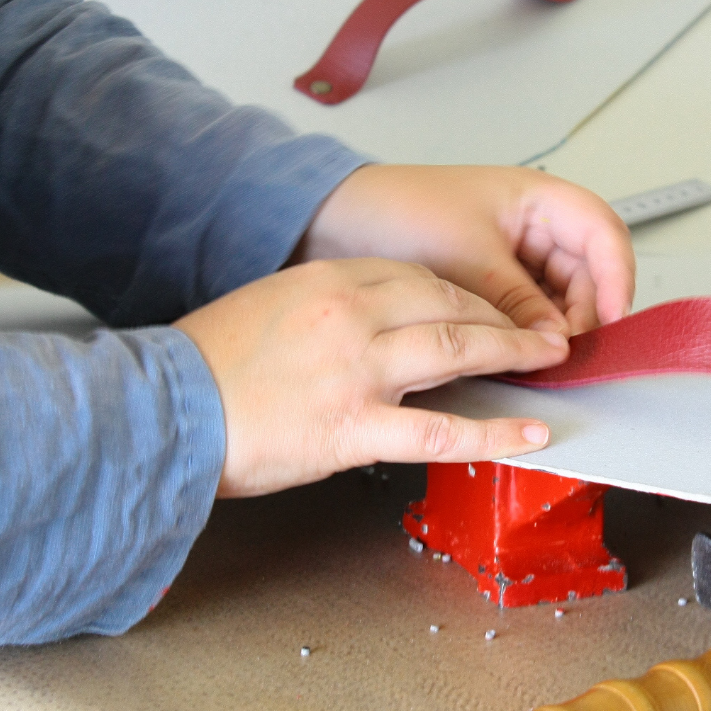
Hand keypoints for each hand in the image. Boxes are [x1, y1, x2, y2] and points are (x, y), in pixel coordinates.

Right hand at [172, 258, 569, 497]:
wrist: (163, 411)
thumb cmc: (207, 365)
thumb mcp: (268, 307)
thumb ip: (325, 308)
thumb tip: (373, 324)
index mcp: (328, 280)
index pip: (416, 276)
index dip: (464, 294)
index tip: (486, 308)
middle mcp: (349, 315)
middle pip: (448, 303)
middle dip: (500, 317)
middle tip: (535, 331)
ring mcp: (356, 370)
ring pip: (455, 351)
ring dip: (511, 355)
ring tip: (548, 362)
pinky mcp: (353, 427)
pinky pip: (441, 430)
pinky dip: (494, 433)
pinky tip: (530, 434)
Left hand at [297, 165, 633, 335]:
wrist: (335, 221)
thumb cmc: (397, 211)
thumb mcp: (468, 256)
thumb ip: (518, 301)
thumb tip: (557, 343)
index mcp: (536, 198)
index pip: (602, 231)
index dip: (617, 274)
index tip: (612, 318)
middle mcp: (532, 225)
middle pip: (589, 271)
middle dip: (587, 311)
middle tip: (571, 352)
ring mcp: (514, 255)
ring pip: (561, 296)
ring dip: (559, 327)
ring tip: (544, 358)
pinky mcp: (492, 283)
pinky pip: (529, 309)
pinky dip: (531, 332)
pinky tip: (520, 353)